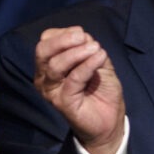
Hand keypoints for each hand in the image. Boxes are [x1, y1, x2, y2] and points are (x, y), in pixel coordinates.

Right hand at [34, 26, 125, 153]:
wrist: (110, 119)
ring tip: (96, 49)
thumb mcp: (99, 63)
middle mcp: (45, 77)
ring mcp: (51, 91)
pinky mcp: (62, 102)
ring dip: (77, 52)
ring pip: (55, 64)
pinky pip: (73, 79)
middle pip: (43, 50)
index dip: (63, 33)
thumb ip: (90, 49)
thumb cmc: (101, 90)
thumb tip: (83, 37)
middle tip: (84, 38)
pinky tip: (100, 58)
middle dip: (63, 40)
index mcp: (50, 65)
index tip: (82, 34)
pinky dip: (87, 65)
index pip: (46, 41)